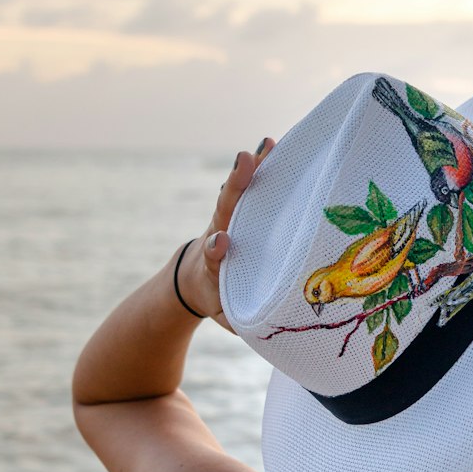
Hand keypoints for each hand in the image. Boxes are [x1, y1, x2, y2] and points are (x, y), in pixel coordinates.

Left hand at [176, 139, 274, 329]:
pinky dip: (264, 166)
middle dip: (236, 186)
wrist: (195, 281)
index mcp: (213, 265)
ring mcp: (231, 219)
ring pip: (240, 191)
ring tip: (268, 144)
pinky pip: (255, 186)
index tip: (221, 243)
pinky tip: (277, 145)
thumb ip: (241, 320)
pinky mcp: (242, 210)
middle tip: (245, 161)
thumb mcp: (226, 315)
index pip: (213, 256)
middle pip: (226, 208)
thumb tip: (267, 328)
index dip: (217, 251)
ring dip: (254, 167)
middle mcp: (220, 234)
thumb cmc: (217, 300)